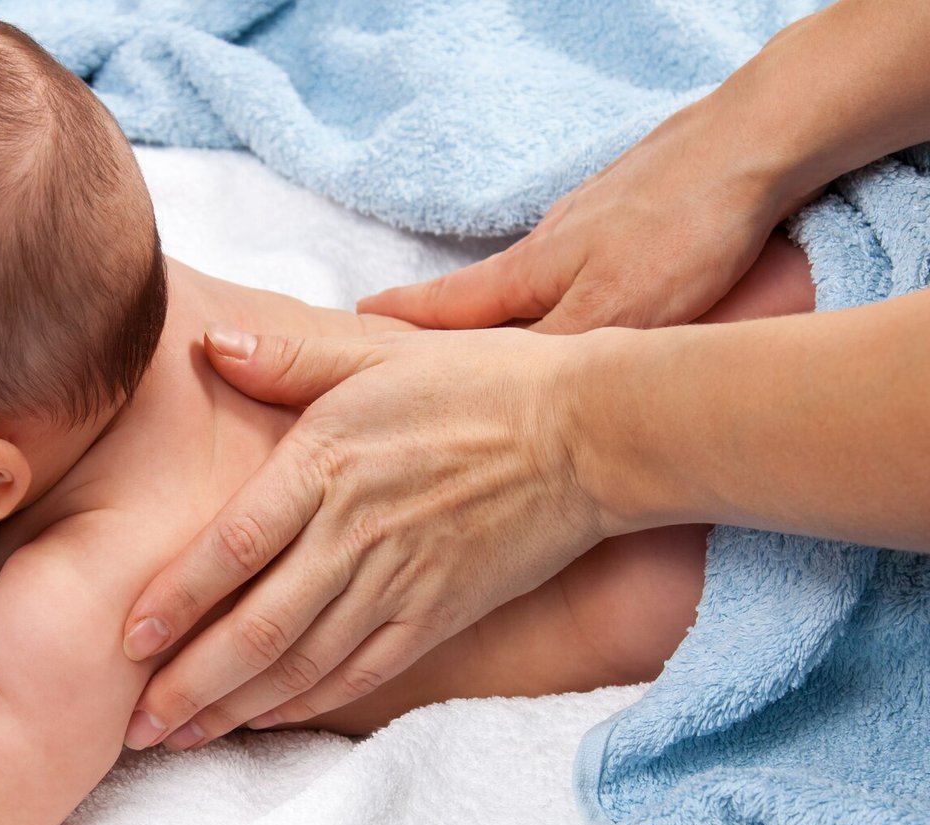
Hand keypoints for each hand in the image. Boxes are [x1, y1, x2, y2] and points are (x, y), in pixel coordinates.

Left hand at [121, 325, 604, 749]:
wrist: (590, 433)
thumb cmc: (478, 382)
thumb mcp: (379, 350)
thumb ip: (291, 354)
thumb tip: (214, 344)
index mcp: (327, 466)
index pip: (233, 546)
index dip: (176, 600)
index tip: (127, 640)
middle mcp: (354, 536)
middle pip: (257, 628)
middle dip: (189, 684)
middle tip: (136, 725)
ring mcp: (399, 584)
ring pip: (302, 664)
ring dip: (235, 707)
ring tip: (182, 738)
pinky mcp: (437, 615)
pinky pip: (360, 673)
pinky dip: (307, 704)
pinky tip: (265, 719)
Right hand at [360, 100, 809, 333]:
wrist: (748, 150)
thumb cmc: (678, 230)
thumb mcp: (613, 313)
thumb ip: (552, 357)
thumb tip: (492, 398)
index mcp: (526, 274)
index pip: (441, 308)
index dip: (396, 325)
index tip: (351, 330)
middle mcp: (545, 251)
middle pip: (475, 300)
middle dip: (438, 330)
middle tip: (401, 354)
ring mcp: (586, 233)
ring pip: (527, 289)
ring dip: (498, 320)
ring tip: (484, 352)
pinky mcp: (628, 225)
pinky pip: (571, 275)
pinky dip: (552, 301)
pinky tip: (572, 310)